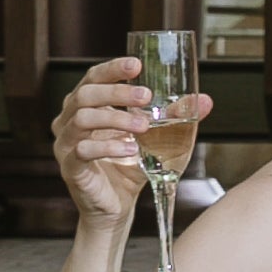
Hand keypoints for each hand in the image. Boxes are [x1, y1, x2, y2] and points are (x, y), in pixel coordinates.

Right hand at [52, 50, 202, 240]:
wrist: (118, 206)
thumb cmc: (131, 167)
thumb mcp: (157, 139)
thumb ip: (176, 118)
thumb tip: (205, 100)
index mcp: (86, 107)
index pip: (93, 78)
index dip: (112, 68)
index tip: (136, 65)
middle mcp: (70, 121)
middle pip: (84, 94)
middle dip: (117, 92)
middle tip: (146, 95)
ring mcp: (66, 144)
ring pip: (82, 119)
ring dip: (116, 118)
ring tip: (144, 126)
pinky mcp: (70, 168)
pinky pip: (83, 151)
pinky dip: (109, 147)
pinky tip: (132, 149)